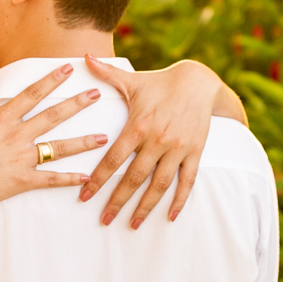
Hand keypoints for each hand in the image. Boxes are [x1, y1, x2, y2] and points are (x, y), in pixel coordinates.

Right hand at [0, 65, 107, 212]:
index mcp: (1, 119)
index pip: (31, 94)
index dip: (51, 79)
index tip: (68, 68)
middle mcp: (16, 135)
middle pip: (52, 116)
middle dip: (76, 104)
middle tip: (96, 94)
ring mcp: (21, 158)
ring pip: (58, 148)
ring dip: (82, 142)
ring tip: (104, 137)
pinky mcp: (22, 180)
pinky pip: (50, 179)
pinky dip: (68, 179)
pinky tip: (86, 177)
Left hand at [80, 56, 240, 228]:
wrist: (199, 82)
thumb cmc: (160, 83)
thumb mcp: (132, 80)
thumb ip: (105, 73)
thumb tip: (83, 58)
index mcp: (138, 125)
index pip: (113, 159)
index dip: (98, 180)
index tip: (84, 197)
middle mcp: (157, 140)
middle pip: (134, 178)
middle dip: (118, 201)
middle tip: (105, 220)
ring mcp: (177, 148)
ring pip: (160, 184)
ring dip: (146, 206)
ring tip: (134, 224)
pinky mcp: (195, 152)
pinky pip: (187, 181)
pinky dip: (180, 200)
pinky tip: (170, 216)